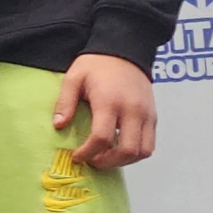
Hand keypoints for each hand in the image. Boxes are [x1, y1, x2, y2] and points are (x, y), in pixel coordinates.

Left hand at [53, 53, 156, 168]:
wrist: (124, 50)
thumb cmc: (96, 65)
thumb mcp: (73, 78)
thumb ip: (64, 102)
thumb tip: (58, 126)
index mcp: (110, 101)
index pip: (101, 137)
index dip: (88, 153)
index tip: (77, 157)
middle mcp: (133, 110)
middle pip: (127, 150)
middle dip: (108, 162)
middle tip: (93, 160)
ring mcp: (146, 114)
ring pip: (143, 151)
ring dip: (124, 161)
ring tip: (106, 157)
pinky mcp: (153, 116)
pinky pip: (150, 143)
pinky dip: (136, 152)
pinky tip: (119, 147)